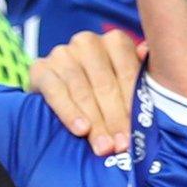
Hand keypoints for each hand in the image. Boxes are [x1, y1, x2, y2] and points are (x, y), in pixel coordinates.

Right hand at [29, 29, 143, 156]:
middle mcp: (88, 42)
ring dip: (95, 121)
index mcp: (115, 41)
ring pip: (82, 91)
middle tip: (121, 145)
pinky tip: (81, 130)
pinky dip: (69, 112)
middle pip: (105, 85)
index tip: (138, 133)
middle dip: (115, 119)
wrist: (58, 88)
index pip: (127, 75)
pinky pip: (56, 92)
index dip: (133, 105)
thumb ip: (140, 75)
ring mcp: (62, 53)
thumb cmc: (101, 86)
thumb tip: (147, 53)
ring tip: (103, 145)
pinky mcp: (40, 67)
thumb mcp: (123, 80)